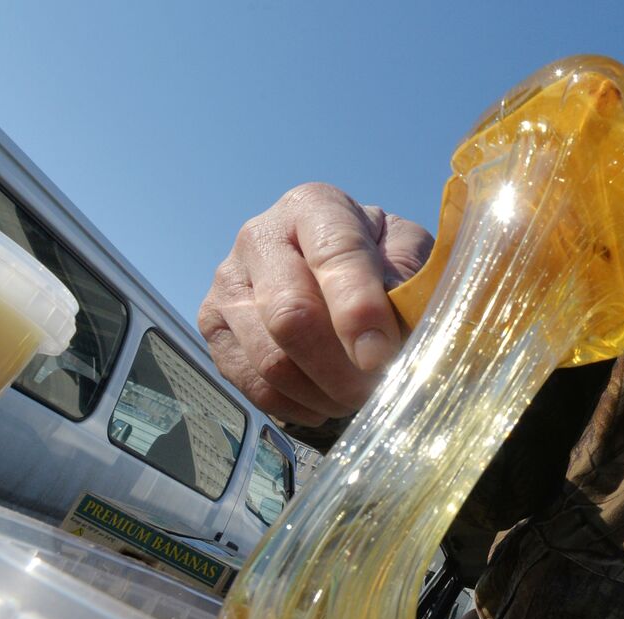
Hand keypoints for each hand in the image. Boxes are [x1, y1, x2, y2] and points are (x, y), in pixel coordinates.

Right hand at [198, 182, 433, 424]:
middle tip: (375, 390)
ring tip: (356, 396)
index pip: (335, 256)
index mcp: (314, 207)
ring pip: (270, 360)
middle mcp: (260, 237)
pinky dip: (297, 406)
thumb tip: (396, 324)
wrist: (330, 270)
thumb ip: (409, 277)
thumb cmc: (378, 261)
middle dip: (341, 368)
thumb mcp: (407, 253)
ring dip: (322, 393)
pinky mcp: (213, 327)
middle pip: (291, 316)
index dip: (358, 311)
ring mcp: (228, 283)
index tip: (380, 356)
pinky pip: (252, 385)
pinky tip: (326, 401)